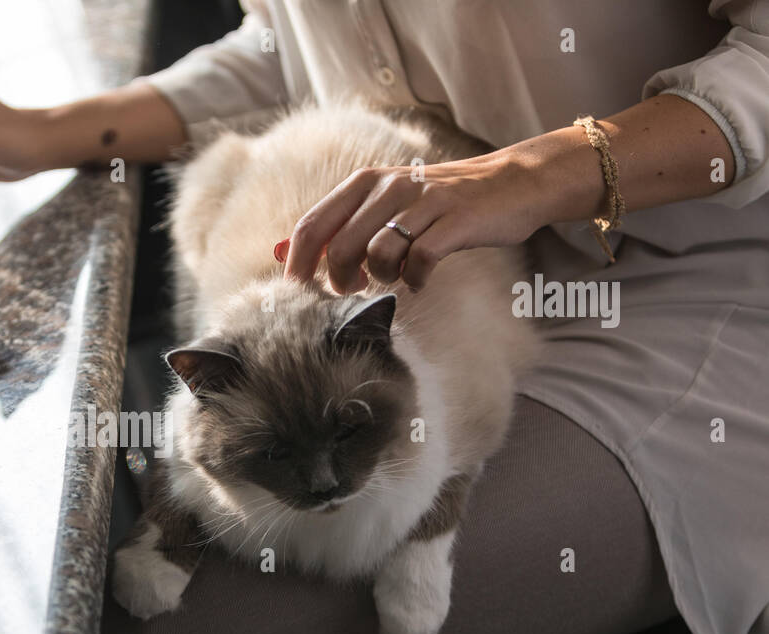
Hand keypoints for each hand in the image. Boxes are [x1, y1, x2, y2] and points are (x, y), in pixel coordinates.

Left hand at [279, 150, 550, 292]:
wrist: (512, 182)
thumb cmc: (440, 202)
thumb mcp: (384, 203)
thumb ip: (337, 225)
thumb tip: (281, 250)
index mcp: (365, 181)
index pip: (311, 226)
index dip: (297, 265)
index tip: (298, 293)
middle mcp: (391, 185)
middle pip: (340, 247)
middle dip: (340, 281)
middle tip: (354, 290)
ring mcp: (425, 201)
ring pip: (377, 254)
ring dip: (382, 278)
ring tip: (395, 278)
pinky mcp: (456, 221)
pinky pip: (420, 261)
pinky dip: (416, 279)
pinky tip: (421, 279)